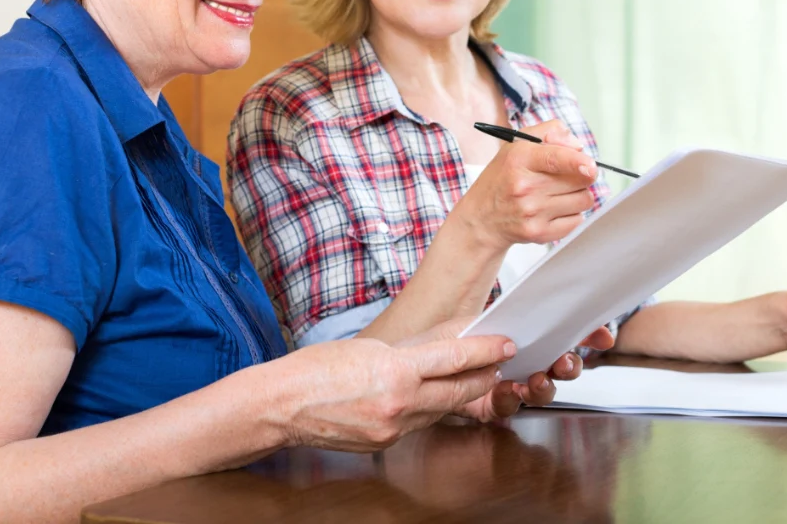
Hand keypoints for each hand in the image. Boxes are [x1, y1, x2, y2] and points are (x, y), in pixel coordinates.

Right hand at [275, 331, 513, 451]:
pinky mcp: (385, 443)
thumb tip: (440, 347)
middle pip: (457, 391)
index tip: (505, 343)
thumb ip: (409, 351)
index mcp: (395, 372)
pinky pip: (417, 424)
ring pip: (439, 410)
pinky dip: (427, 410)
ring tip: (469, 377)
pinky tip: (427, 398)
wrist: (282, 406)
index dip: (485, 350)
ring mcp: (393, 429)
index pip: (454, 359)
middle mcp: (399, 404)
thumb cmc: (315, 370)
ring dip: (457, 394)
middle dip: (482, 376)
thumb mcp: (369, 347)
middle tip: (498, 362)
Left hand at [404, 321, 615, 421]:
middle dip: (568, 363)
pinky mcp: (487, 406)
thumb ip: (493, 327)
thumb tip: (523, 326)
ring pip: (537, 388)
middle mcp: (514, 362)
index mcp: (514, 336)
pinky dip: (513, 399)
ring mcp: (503, 385)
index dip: (582, 334)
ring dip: (544, 384)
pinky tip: (512, 390)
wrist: (396, 376)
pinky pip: (508, 406)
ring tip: (539, 377)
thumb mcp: (462, 326)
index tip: (601, 335)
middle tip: (567, 361)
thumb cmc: (430, 344)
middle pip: (554, 364)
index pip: (555, 333)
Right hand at [457, 120, 597, 251]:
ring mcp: (532, 212)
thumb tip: (578, 146)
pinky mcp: (539, 233)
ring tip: (558, 193)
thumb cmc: (504, 178)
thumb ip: (550, 132)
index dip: (579, 162)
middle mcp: (524, 186)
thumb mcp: (517, 145)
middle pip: (579, 179)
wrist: (482, 218)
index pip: (556, 158)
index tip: (591, 166)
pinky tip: (554, 210)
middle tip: (565, 177)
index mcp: (518, 159)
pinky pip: (577, 221)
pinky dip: (572, 214)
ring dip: (578, 195)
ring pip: (584, 200)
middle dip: (580, 175)